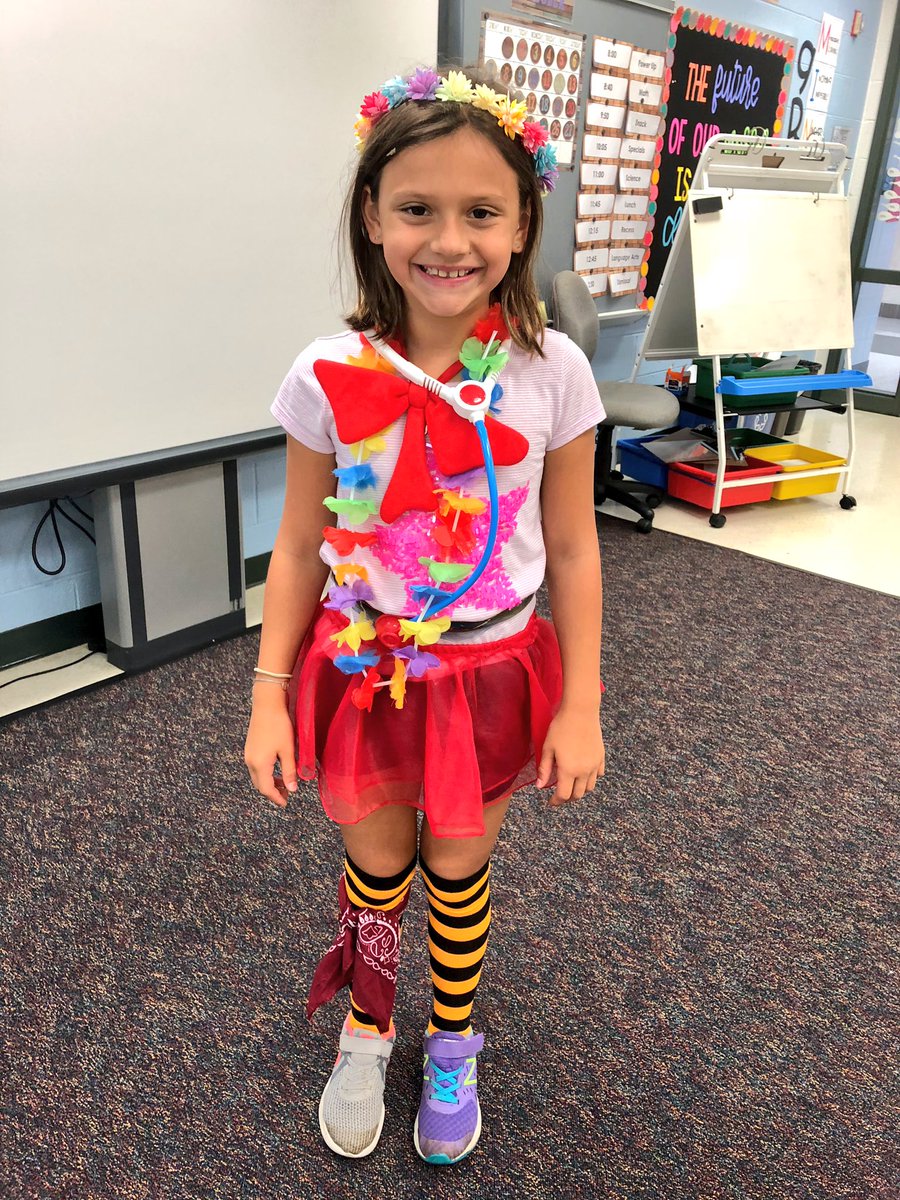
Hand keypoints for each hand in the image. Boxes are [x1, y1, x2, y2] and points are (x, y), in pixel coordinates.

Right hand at [243, 687, 298, 808]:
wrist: (267, 704)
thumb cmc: (279, 725)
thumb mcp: (288, 750)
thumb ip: (289, 771)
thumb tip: (291, 790)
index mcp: (259, 764)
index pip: (266, 789)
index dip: (276, 798)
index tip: (286, 803)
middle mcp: (250, 761)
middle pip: (259, 785)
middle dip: (272, 792)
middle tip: (286, 795)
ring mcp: (248, 754)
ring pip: (257, 776)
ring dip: (269, 782)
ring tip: (283, 783)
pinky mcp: (250, 747)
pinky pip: (256, 767)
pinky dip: (266, 773)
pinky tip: (276, 769)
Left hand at [536, 706, 604, 806]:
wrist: (580, 712)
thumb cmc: (560, 728)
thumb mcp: (548, 749)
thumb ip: (544, 770)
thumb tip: (540, 786)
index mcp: (568, 770)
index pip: (563, 795)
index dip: (556, 801)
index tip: (551, 802)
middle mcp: (583, 771)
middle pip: (577, 795)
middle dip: (567, 798)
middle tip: (559, 794)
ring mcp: (594, 765)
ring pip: (589, 788)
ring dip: (580, 790)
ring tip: (571, 784)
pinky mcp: (601, 757)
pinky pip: (598, 775)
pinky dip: (590, 779)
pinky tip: (583, 773)